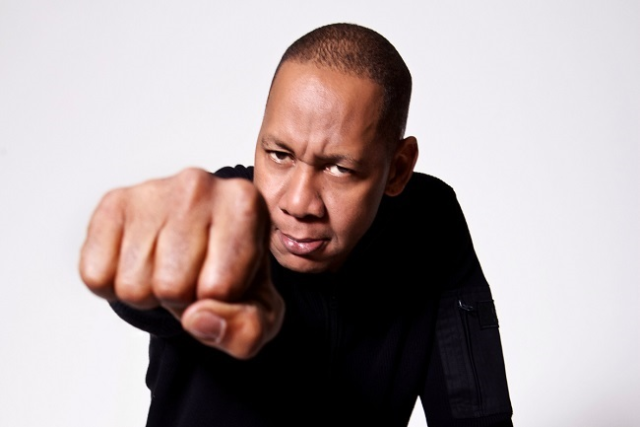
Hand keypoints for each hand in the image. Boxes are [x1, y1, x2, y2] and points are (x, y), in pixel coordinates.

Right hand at [79, 167, 283, 358]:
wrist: (198, 245)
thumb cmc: (234, 275)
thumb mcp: (260, 314)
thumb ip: (246, 328)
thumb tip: (196, 318)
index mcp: (246, 203)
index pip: (219, 288)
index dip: (219, 302)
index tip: (225, 279)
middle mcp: (200, 184)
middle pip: (172, 287)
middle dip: (181, 299)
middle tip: (192, 275)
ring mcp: (153, 190)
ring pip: (134, 286)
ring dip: (149, 293)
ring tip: (169, 266)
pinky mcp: (114, 203)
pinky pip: (96, 275)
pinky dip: (114, 285)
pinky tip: (139, 260)